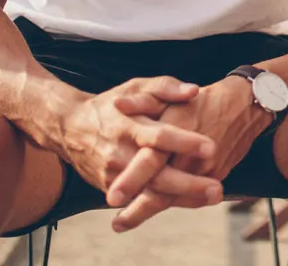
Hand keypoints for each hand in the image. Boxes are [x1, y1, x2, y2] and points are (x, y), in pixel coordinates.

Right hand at [57, 77, 220, 213]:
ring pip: (150, 192)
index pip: (160, 137)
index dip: (185, 142)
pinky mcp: (110, 187)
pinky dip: (166, 201)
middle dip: (188, 184)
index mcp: (129, 125)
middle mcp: (120, 153)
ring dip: (182, 198)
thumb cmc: (112, 104)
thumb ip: (165, 87)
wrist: (70, 127)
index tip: (212, 147)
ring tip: (211, 197)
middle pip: (157, 174)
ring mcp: (114, 175)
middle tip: (217, 188)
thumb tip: (193, 91)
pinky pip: (141, 198)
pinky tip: (194, 201)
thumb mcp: (135, 87)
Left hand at [108, 76, 270, 230]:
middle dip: (138, 208)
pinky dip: (171, 202)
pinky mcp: (216, 174)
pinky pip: (191, 195)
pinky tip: (152, 209)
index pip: (150, 160)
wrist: (246, 104)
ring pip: (176, 196)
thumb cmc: (203, 99)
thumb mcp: (171, 93)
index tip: (112, 197)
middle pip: (162, 187)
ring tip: (125, 222)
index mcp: (177, 131)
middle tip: (117, 224)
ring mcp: (206, 168)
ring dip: (150, 211)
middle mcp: (192, 154)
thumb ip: (143, 101)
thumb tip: (117, 105)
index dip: (132, 180)